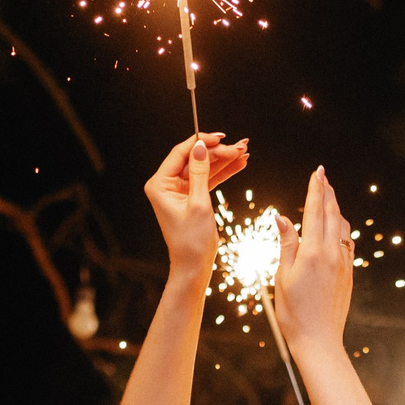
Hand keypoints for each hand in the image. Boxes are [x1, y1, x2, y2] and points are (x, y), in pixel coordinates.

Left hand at [143, 133, 248, 277]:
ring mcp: (179, 191)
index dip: (201, 143)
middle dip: (218, 152)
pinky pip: (208, 180)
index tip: (221, 138)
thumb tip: (200, 147)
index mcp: (160, 184)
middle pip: (194, 159)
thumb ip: (199, 172)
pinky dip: (223, 173)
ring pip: (204, 168)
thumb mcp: (198, 203)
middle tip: (240, 148)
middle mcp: (166, 185)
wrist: (194, 266)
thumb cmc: (191, 241)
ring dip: (224, 161)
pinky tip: (239, 165)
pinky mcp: (191, 198)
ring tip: (244, 153)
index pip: (181, 153)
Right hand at [273, 168, 354, 356]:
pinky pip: (347, 244)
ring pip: (342, 227)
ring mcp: (343, 264)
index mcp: (312, 252)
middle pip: (331, 214)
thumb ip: (286, 244)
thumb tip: (282, 217)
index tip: (317, 172)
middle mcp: (331, 254)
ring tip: (329, 197)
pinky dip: (341, 229)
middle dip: (327, 192)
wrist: (318, 340)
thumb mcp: (282, 277)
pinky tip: (337, 227)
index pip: (314, 211)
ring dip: (335, 209)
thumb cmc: (293, 313)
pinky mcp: (348, 274)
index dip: (315, 189)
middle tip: (323, 176)